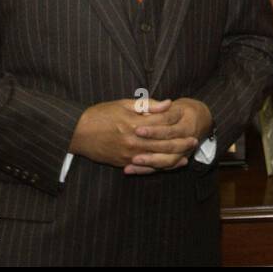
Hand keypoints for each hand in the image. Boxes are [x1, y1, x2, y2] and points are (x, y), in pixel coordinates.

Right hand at [68, 98, 206, 174]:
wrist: (78, 133)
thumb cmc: (100, 115)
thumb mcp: (123, 104)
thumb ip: (147, 105)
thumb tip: (168, 103)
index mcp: (134, 123)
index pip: (162, 122)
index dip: (175, 118)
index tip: (184, 114)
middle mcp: (133, 141)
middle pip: (164, 143)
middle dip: (181, 141)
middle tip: (194, 138)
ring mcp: (129, 155)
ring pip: (158, 158)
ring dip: (175, 156)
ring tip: (188, 153)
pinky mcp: (124, 163)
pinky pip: (147, 168)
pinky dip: (161, 166)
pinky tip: (171, 164)